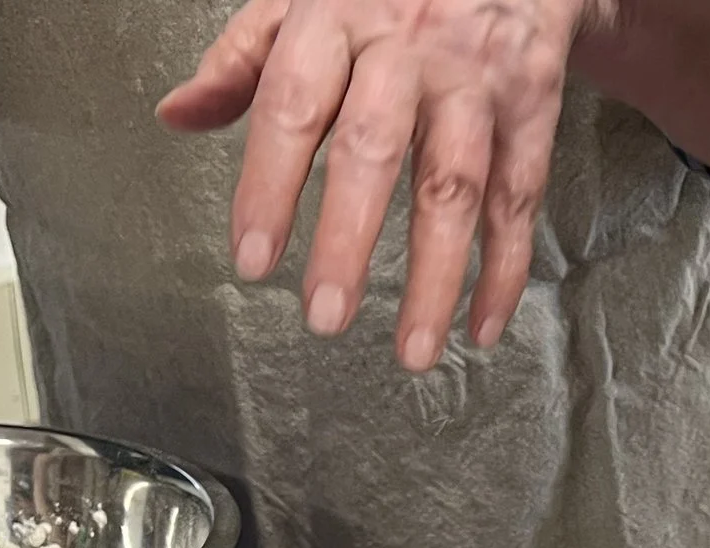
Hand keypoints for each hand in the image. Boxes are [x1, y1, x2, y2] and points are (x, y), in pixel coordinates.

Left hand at [158, 0, 593, 372]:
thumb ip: (243, 59)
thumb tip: (177, 114)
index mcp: (336, 15)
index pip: (292, 107)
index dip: (269, 187)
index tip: (253, 261)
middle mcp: (409, 45)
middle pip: (375, 149)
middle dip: (348, 239)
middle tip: (324, 316)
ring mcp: (475, 79)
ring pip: (455, 185)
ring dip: (436, 277)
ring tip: (413, 351)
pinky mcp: (533, 107)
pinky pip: (519, 198)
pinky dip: (503, 269)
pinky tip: (480, 327)